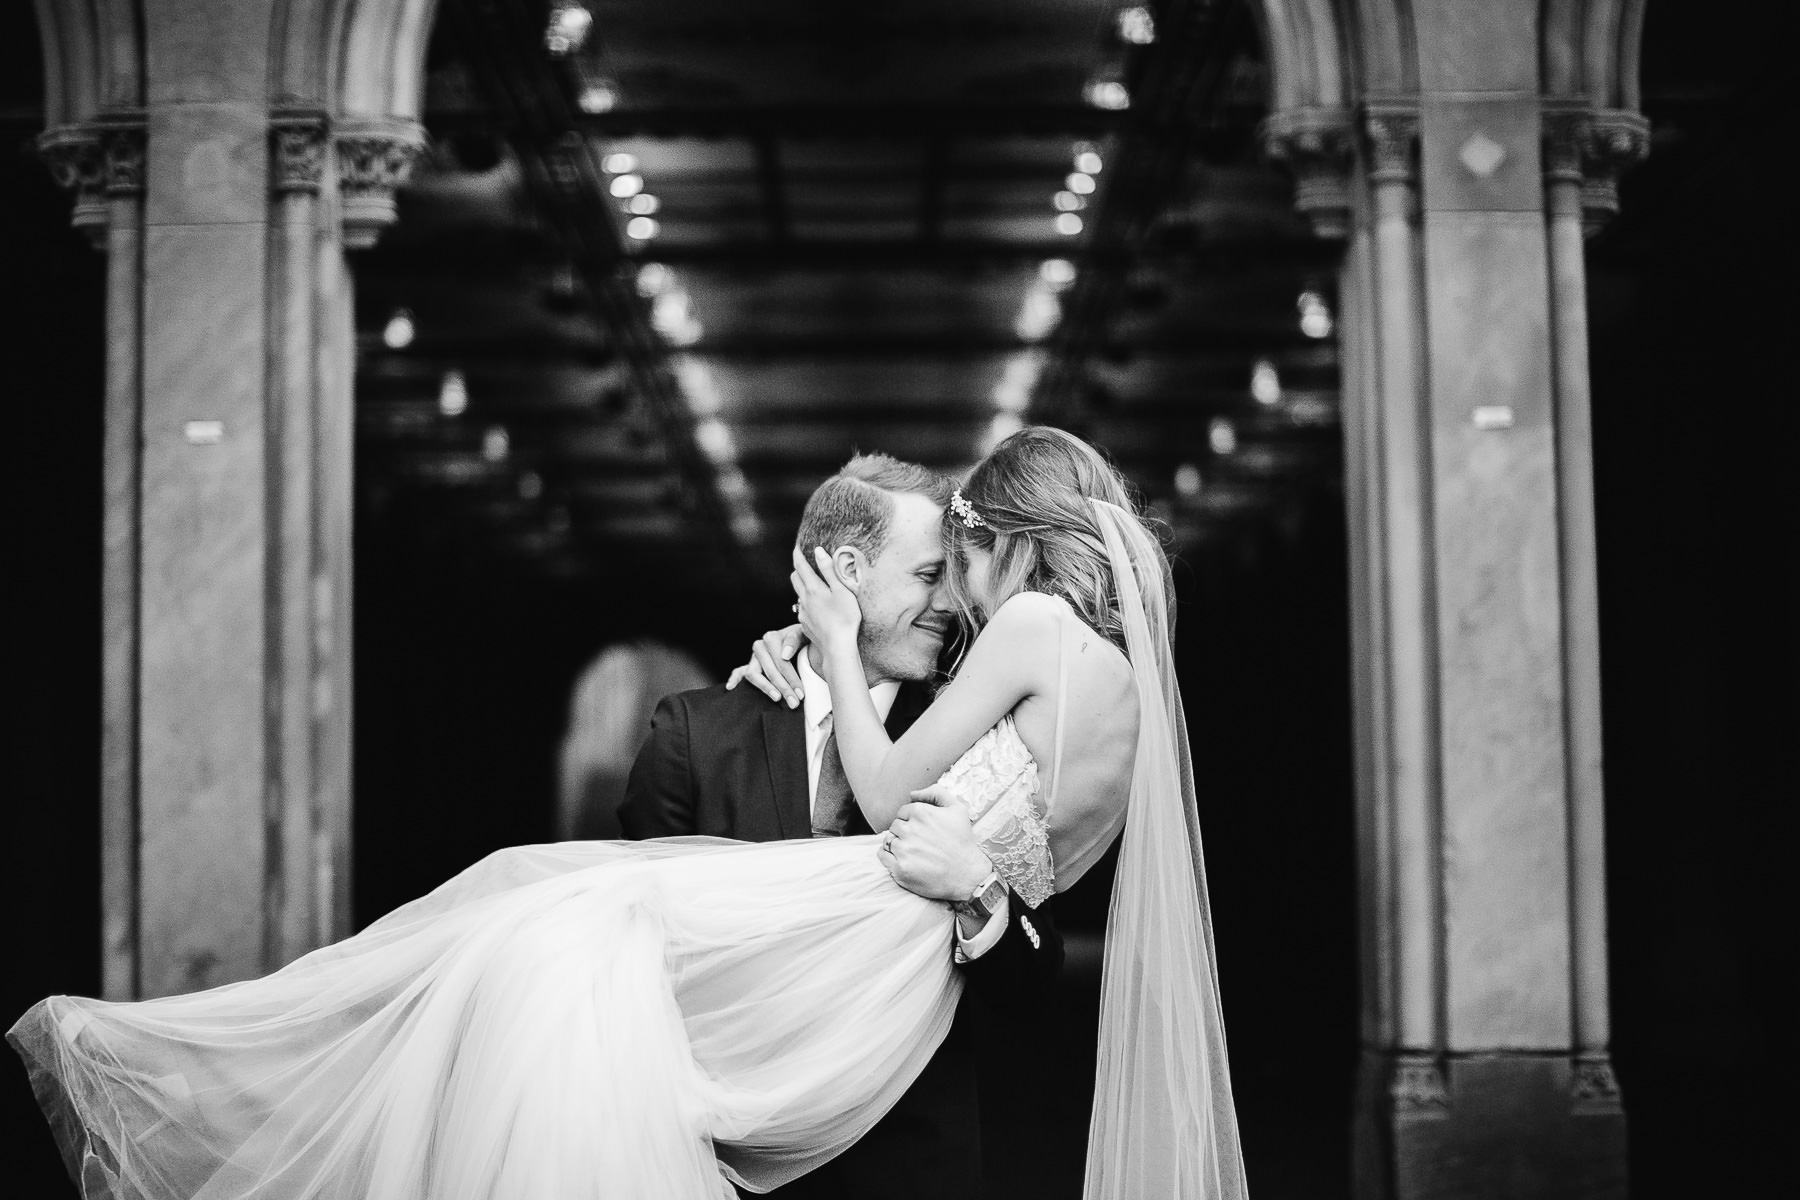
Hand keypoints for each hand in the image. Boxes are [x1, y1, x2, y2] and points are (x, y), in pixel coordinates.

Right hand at [724, 624, 805, 706]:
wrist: (802, 640)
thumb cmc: (804, 638)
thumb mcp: (804, 634)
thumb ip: (794, 640)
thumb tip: (785, 655)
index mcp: (772, 637)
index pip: (780, 661)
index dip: (791, 679)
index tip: (801, 693)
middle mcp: (760, 646)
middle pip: (769, 671)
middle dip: (783, 688)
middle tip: (794, 702)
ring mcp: (754, 657)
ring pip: (754, 674)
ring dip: (766, 688)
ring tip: (778, 698)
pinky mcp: (749, 665)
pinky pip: (738, 672)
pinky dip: (734, 679)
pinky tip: (730, 687)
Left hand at [790, 547, 861, 660]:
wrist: (837, 647)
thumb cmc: (845, 618)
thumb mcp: (841, 590)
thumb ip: (829, 570)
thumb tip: (818, 551)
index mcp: (813, 588)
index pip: (801, 566)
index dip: (798, 554)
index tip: (798, 547)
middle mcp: (804, 600)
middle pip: (795, 579)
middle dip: (798, 568)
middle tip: (803, 562)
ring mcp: (803, 614)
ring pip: (798, 594)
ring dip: (802, 586)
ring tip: (811, 583)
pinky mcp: (805, 626)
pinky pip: (802, 609)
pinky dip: (806, 602)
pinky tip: (815, 606)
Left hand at [877, 784, 994, 903]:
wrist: (967, 875)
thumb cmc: (963, 842)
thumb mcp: (957, 809)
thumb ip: (935, 793)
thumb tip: (912, 794)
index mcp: (921, 812)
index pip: (903, 812)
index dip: (912, 821)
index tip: (922, 831)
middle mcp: (910, 829)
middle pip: (895, 825)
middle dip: (905, 832)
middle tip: (920, 843)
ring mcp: (903, 849)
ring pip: (888, 839)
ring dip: (897, 844)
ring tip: (914, 852)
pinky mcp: (899, 868)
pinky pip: (882, 855)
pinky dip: (889, 856)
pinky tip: (904, 859)